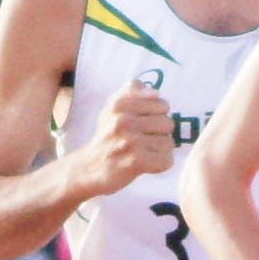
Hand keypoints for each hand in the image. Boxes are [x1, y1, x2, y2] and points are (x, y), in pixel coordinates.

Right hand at [77, 80, 175, 195]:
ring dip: (158, 150)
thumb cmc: (108, 136)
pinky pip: (167, 160)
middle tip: (140, 140)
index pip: (162, 104)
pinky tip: (145, 164)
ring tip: (141, 152)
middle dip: (158, 134)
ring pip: (168, 143)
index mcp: (120, 104)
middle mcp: (124, 121)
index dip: (156, 115)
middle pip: (168, 123)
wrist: (89, 168)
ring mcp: (131, 142)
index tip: (141, 123)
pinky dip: (159, 164)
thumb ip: (132, 91)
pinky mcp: (137, 162)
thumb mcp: (113, 107)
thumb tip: (155, 92)